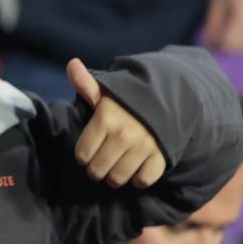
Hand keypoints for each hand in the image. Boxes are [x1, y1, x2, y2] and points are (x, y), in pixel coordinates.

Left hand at [67, 58, 166, 188]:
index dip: (84, 154)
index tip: (90, 149)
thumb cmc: (129, 100)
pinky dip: (139, 178)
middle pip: (97, 170)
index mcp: (106, 118)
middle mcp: (124, 134)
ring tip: (116, 166)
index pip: (82, 154)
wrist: (170, 100)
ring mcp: (144, 146)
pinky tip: (137, 169)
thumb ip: (86, 84)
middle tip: (102, 161)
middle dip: (96, 169)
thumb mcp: (107, 92)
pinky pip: (144, 180)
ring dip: (115, 176)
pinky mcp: (161, 156)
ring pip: (117, 178)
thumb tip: (72, 63)